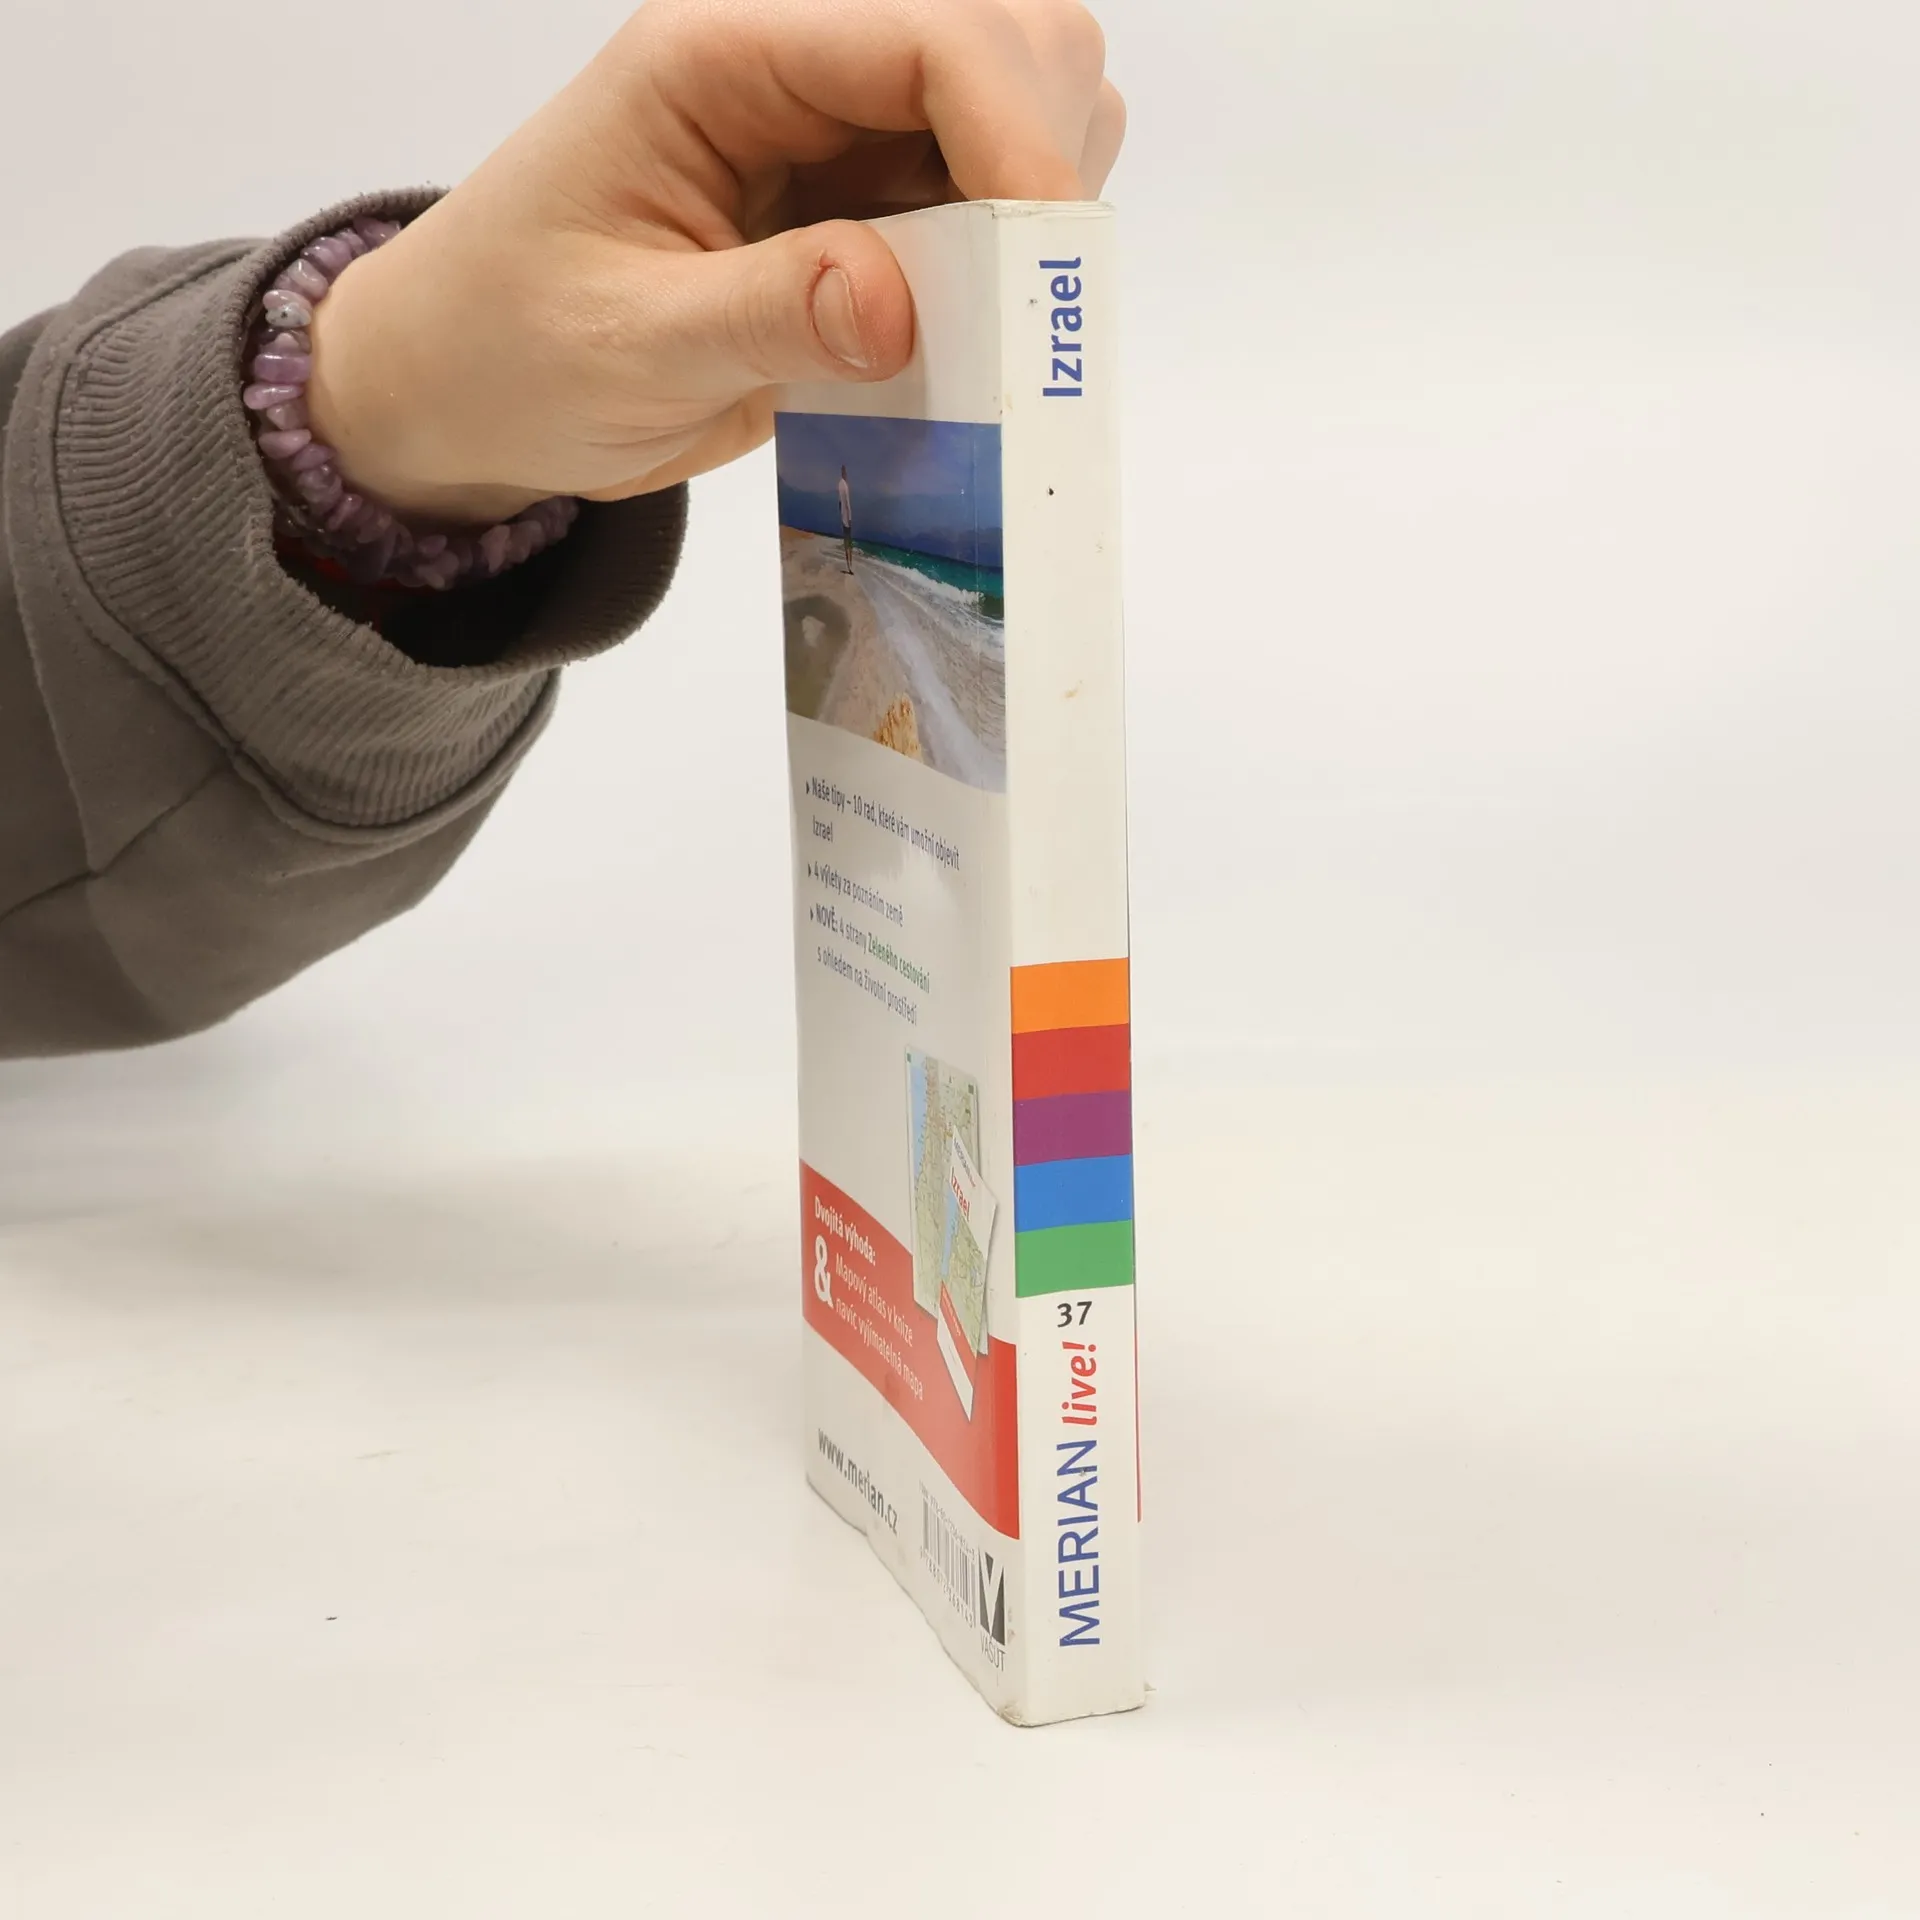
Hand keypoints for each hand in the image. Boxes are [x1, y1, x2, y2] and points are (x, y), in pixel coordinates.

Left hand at [307, 0, 1124, 524]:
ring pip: (1016, 116)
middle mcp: (798, 76)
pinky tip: (970, 340)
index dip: (1014, 129)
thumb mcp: (624, 346)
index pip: (922, 35)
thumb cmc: (510, 351)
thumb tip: (898, 306)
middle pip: (1005, 38)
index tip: (1048, 260)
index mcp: (721, 60)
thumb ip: (764, 318)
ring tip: (992, 324)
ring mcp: (840, 146)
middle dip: (1043, 155)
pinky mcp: (864, 219)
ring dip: (1035, 214)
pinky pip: (981, 213)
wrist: (469, 393)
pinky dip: (1008, 270)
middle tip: (1023, 299)